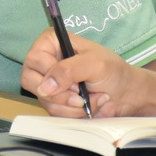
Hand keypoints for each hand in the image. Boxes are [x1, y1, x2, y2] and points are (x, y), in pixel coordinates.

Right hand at [21, 29, 146, 116]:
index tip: (72, 81)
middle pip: (31, 80)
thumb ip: (68, 70)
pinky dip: (70, 113)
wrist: (124, 95)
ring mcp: (48, 82)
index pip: (35, 58)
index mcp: (52, 42)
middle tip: (79, 94)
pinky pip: (51, 111)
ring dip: (69, 104)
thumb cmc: (113, 71)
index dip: (51, 72)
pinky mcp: (53, 100)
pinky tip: (85, 106)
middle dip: (59, 93)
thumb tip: (45, 87)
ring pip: (42, 99)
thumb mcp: (94, 64)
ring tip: (88, 98)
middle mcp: (46, 61)